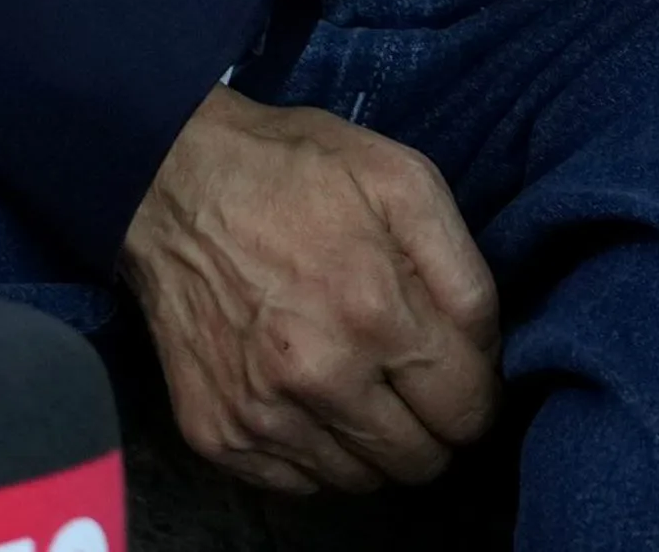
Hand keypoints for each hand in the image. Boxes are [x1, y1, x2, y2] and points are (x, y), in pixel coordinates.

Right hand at [120, 87, 498, 492]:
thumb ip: (464, 272)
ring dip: (376, 445)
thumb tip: (487, 352)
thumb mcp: (404, 181)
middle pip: (419, 461)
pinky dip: (317, 454)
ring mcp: (263, 415)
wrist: (172, 182)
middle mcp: (320, 378)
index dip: (479, 394)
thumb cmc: (296, 172)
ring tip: (363, 385)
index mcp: (377, 313)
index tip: (461, 371)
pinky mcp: (217, 434)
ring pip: (361, 482)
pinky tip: (312, 397)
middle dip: (434, 427)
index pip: (468, 410)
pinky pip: (298, 484)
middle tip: (417, 383)